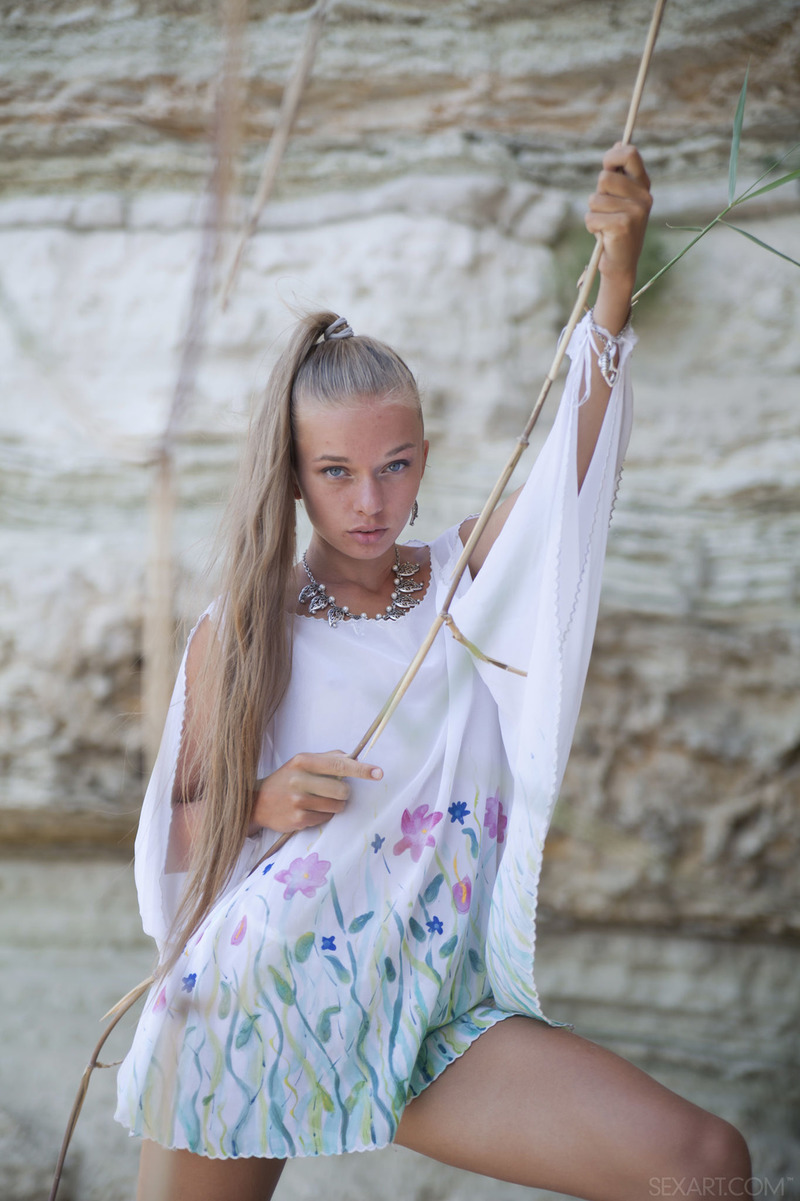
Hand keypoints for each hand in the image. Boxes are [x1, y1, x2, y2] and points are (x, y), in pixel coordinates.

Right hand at [250, 751, 382, 833]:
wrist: (256, 802)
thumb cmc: (285, 780)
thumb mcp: (301, 763)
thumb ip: (327, 759)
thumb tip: (352, 758)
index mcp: (303, 761)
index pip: (339, 765)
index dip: (361, 770)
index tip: (378, 773)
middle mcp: (300, 780)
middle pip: (342, 790)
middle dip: (344, 793)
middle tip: (334, 792)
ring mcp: (298, 801)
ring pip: (336, 806)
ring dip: (335, 805)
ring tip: (318, 801)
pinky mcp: (298, 819)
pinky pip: (325, 819)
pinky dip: (323, 815)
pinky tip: (309, 811)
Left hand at [585, 143, 651, 292]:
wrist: (621, 263)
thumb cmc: (616, 228)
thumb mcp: (619, 198)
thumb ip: (619, 174)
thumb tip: (619, 143)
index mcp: (643, 186)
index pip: (629, 153)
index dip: (612, 157)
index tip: (606, 166)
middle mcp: (644, 197)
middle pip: (604, 178)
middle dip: (597, 194)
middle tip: (606, 210)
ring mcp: (636, 211)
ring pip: (595, 198)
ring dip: (593, 213)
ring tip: (604, 224)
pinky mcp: (623, 226)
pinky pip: (591, 216)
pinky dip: (591, 226)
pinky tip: (602, 235)